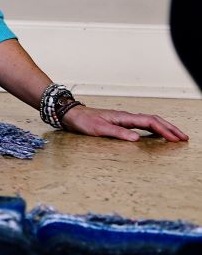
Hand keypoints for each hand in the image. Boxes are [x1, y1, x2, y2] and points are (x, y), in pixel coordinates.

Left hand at [61, 105, 188, 141]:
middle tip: (184, 138)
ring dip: (164, 127)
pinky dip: (153, 128)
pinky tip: (156, 134)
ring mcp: (124, 119)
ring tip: (176, 136)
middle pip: (154, 120)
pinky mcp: (120, 122)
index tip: (176, 139)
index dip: (164, 130)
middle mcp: (126, 117)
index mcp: (124, 117)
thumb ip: (118, 133)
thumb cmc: (83, 121)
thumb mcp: (99, 129)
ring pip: (150, 121)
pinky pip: (142, 124)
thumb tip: (137, 139)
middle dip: (170, 128)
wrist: (71, 114)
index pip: (150, 122)